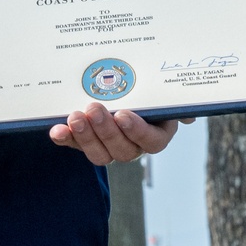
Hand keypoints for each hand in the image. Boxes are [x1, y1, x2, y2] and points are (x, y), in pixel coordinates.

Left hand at [49, 103, 191, 164]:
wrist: (120, 91)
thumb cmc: (146, 93)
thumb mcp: (161, 93)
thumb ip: (174, 102)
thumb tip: (188, 116)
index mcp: (155, 134)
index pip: (151, 141)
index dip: (136, 131)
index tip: (123, 115)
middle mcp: (133, 146)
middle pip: (122, 149)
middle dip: (106, 130)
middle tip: (94, 108)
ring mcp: (108, 147)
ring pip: (99, 153)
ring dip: (85, 136)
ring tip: (75, 116)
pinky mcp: (86, 144)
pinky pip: (76, 146)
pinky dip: (65, 139)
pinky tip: (56, 130)